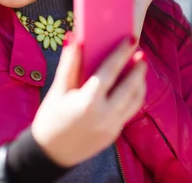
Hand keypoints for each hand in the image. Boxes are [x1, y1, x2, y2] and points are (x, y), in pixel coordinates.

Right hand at [31, 38, 145, 167]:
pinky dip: (134, 97)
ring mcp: (112, 126)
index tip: (131, 39)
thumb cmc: (50, 119)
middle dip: (138, 68)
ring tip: (139, 69)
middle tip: (141, 54)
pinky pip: (129, 111)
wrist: (50, 153)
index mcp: (88, 101)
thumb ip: (69, 64)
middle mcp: (105, 114)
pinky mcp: (114, 133)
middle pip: (130, 86)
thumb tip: (74, 38)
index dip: (122, 53)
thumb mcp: (57, 90)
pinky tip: (130, 88)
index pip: (110, 71)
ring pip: (135, 100)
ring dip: (140, 83)